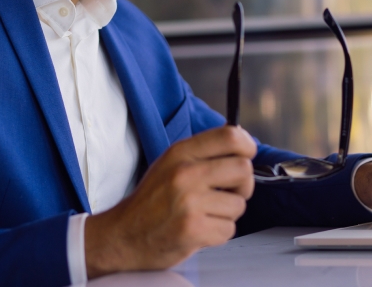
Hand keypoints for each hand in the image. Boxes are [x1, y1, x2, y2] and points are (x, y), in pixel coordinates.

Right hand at [83, 125, 256, 277]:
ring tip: (204, 214)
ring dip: (227, 213)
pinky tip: (199, 229)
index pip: (230, 136)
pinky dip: (218, 233)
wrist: (123, 235)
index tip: (246, 156)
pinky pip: (229, 229)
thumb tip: (242, 146)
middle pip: (243, 169)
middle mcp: (185, 173)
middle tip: (228, 193)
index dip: (247, 146)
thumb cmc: (152, 200)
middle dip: (242, 185)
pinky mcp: (193, 229)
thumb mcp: (171, 163)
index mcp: (181, 153)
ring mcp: (189, 202)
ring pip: (239, 205)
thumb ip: (203, 153)